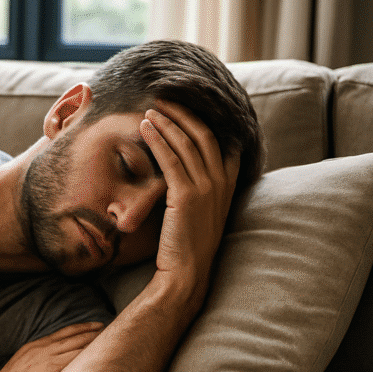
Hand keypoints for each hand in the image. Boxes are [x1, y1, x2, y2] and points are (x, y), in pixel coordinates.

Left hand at [139, 100, 239, 304]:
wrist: (187, 273)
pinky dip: (157, 139)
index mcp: (228, 182)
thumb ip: (198, 184)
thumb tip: (180, 163)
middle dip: (182, 113)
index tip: (181, 105)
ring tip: (149, 109)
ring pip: (187, 143)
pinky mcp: (187, 196)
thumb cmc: (186, 242)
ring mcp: (207, 188)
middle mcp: (221, 182)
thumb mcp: (200, 208)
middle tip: (162, 99)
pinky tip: (144, 127)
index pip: (219, 139)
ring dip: (167, 122)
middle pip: (204, 134)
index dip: (200, 118)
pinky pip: (171, 159)